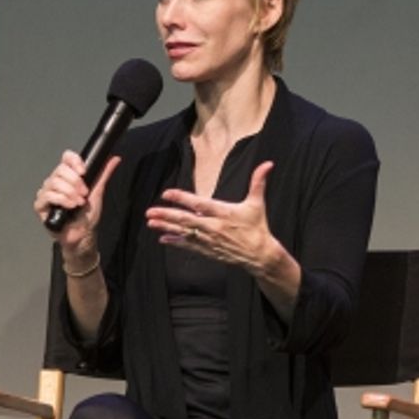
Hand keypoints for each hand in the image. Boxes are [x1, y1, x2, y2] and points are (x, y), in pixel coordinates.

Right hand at [33, 151, 119, 266]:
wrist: (83, 235)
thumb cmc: (87, 215)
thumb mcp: (98, 191)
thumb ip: (104, 174)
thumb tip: (114, 159)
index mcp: (68, 176)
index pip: (66, 158)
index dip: (74, 161)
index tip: (84, 171)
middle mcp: (55, 182)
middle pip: (60, 169)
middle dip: (75, 182)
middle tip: (84, 194)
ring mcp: (46, 192)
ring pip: (54, 182)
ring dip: (70, 193)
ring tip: (78, 203)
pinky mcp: (40, 205)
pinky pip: (48, 195)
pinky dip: (62, 199)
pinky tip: (70, 206)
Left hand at [146, 161, 285, 275]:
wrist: (260, 255)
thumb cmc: (258, 227)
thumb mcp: (257, 203)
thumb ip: (258, 182)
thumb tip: (268, 164)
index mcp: (224, 213)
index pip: (200, 204)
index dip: (182, 198)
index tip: (167, 193)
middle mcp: (214, 227)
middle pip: (186, 220)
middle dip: (167, 215)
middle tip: (150, 211)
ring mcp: (209, 240)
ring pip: (184, 233)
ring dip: (166, 227)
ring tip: (151, 223)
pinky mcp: (208, 250)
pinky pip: (188, 246)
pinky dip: (175, 242)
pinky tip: (163, 238)